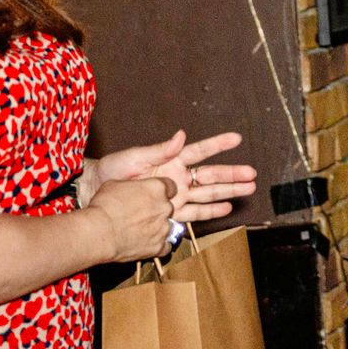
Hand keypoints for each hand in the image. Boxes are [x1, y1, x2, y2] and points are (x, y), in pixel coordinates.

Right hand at [89, 175, 179, 262]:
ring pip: (169, 227)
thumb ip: (130, 186)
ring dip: (158, 229)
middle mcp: (164, 207)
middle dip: (158, 211)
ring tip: (141, 232)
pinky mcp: (158, 247)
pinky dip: (158, 246)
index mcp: (157, 188)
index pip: (171, 187)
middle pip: (168, 208)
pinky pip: (166, 247)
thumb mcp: (115, 185)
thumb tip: (129, 189)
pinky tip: (147, 245)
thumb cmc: (104, 207)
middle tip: (142, 215)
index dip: (161, 192)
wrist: (99, 232)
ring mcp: (163, 228)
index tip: (153, 196)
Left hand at [94, 130, 256, 223]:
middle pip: (210, 175)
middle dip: (232, 174)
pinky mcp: (169, 213)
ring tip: (248, 189)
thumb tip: (181, 135)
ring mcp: (176, 196)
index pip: (200, 151)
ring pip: (207, 194)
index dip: (218, 144)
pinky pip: (193, 213)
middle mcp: (178, 177)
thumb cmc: (112, 171)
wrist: (95, 194)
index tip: (237, 138)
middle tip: (252, 174)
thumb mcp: (134, 157)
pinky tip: (226, 208)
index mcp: (171, 160)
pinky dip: (210, 211)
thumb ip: (160, 149)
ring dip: (228, 192)